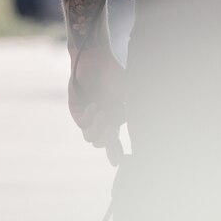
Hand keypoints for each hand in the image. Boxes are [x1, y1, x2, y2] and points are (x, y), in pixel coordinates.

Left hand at [68, 41, 125, 155]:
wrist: (96, 58)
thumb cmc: (114, 73)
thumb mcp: (128, 94)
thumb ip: (134, 111)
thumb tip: (144, 127)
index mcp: (115, 117)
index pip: (115, 141)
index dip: (116, 153)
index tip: (118, 163)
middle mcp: (101, 119)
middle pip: (102, 142)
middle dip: (107, 139)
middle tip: (111, 129)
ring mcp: (88, 116)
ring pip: (90, 137)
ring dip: (98, 128)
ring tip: (102, 112)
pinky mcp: (76, 111)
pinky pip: (82, 124)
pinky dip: (89, 117)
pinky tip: (94, 105)